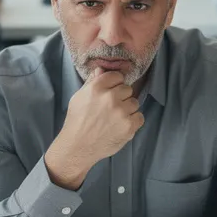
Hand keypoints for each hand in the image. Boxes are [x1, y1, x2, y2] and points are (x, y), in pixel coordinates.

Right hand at [44, 71, 142, 189]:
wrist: (78, 147)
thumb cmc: (77, 121)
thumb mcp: (79, 97)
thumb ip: (92, 82)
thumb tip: (102, 69)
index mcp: (97, 88)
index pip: (117, 76)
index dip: (115, 83)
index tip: (111, 91)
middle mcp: (110, 98)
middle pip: (127, 89)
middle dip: (121, 97)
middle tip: (111, 108)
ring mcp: (121, 112)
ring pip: (134, 103)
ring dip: (128, 109)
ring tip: (116, 118)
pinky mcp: (129, 126)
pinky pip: (139, 117)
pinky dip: (133, 122)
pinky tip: (121, 125)